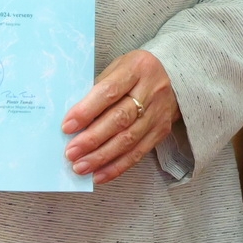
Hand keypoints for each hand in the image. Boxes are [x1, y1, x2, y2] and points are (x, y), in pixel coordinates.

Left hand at [61, 49, 180, 185]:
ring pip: (128, 139)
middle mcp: (150, 91)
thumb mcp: (117, 67)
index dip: (87, 110)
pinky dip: (117, 166)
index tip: (67, 126)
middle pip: (119, 119)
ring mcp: (158, 114)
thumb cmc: (135, 72)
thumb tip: (74, 119)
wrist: (175, 77)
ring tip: (81, 167)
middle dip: (92, 139)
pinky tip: (100, 174)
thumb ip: (99, 89)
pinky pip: (138, 153)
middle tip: (71, 152)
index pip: (109, 92)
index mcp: (136, 69)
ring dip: (102, 157)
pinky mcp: (161, 132)